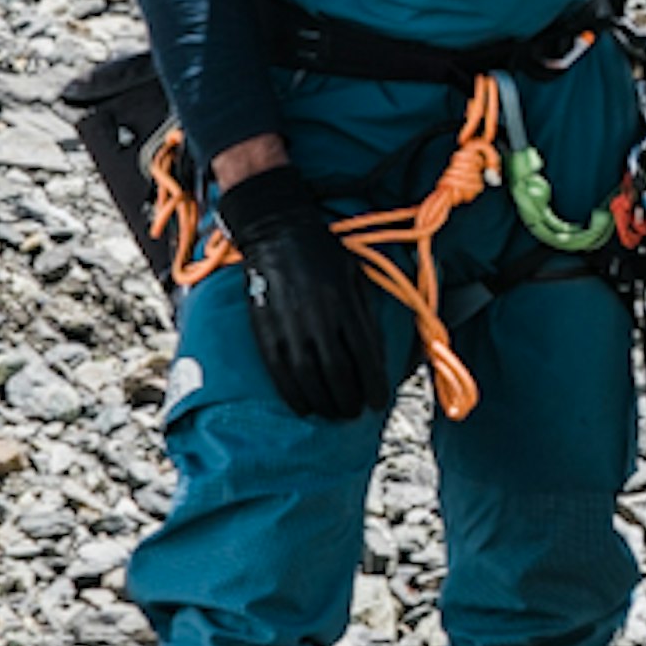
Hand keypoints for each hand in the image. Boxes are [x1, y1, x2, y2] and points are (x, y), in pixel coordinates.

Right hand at [211, 164, 387, 421]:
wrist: (276, 232)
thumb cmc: (323, 252)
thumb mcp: (356, 274)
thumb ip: (365, 312)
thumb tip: (377, 352)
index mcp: (346, 304)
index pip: (366, 357)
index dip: (374, 385)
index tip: (379, 403)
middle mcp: (320, 319)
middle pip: (339, 374)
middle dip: (349, 400)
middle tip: (354, 413)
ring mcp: (291, 327)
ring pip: (310, 379)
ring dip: (324, 403)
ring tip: (333, 414)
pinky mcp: (266, 332)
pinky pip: (281, 373)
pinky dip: (294, 394)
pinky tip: (304, 407)